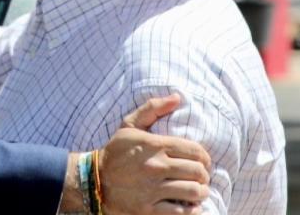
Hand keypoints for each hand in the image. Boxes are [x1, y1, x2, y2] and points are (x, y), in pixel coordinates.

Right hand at [99, 94, 210, 213]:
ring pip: (193, 192)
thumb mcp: (129, 125)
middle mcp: (156, 167)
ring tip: (199, 192)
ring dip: (201, 193)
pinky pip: (180, 212)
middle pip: (198, 172)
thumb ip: (152, 108)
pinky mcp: (147, 209)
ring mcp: (152, 189)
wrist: (94, 180)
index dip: (205, 158)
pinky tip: (190, 206)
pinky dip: (190, 210)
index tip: (203, 163)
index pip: (195, 151)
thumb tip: (177, 97)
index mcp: (155, 145)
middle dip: (204, 176)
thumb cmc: (115, 152)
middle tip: (201, 178)